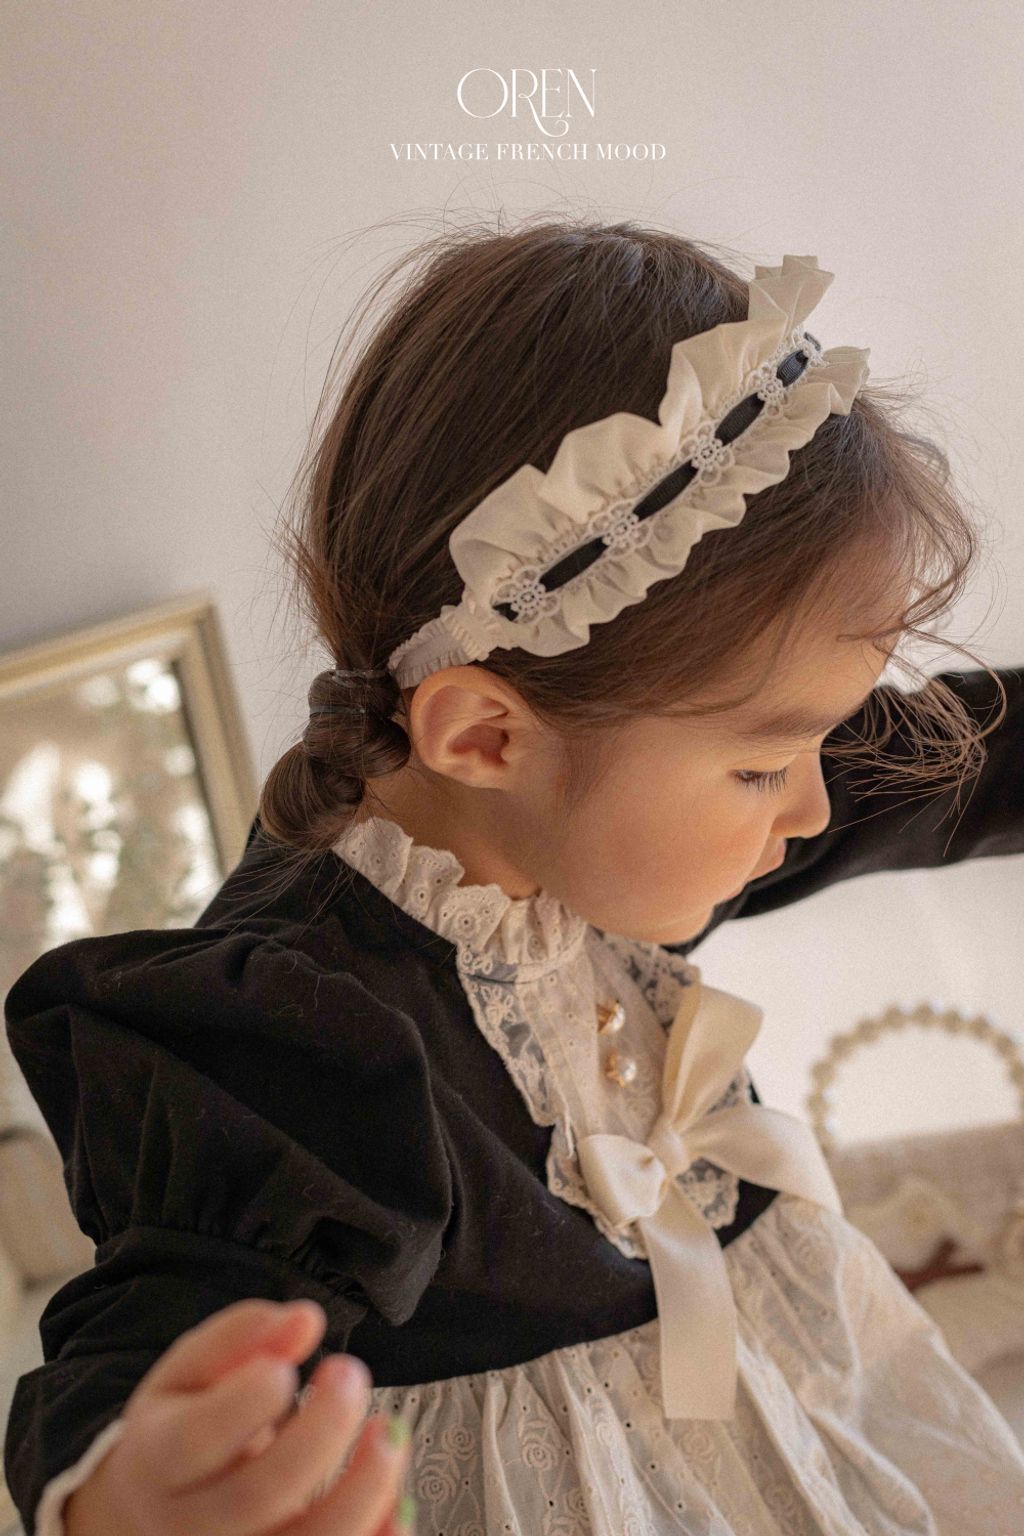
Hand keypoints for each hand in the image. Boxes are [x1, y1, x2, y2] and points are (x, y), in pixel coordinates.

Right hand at [64, 1297, 413, 1534]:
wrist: (159, 1508)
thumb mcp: (191, 1370)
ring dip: (364, 1491)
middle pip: (258, 1495)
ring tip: (390, 1432)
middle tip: (351, 1374)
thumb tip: (305, 1319)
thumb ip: (240, 1337)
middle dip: (321, 1431)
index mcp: (158, 1458)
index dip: (246, 1402)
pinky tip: (397, 1503)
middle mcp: (190, 1524)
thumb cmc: (184, 1424)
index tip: (285, 1370)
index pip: (195, 1440)